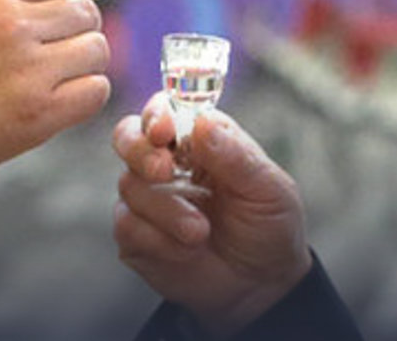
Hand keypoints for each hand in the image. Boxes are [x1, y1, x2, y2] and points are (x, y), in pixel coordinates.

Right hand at [0, 0, 113, 180]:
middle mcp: (13, 26)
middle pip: (86, 12)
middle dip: (82, 25)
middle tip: (65, 41)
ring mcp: (28, 71)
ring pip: (96, 50)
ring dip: (86, 61)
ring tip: (59, 72)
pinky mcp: (40, 113)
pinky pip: (96, 90)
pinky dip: (87, 92)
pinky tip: (65, 95)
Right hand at [113, 93, 312, 336]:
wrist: (261, 287)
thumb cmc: (268, 228)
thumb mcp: (268, 189)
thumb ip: (236, 155)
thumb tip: (202, 122)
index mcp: (200, 141)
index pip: (166, 109)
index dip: (157, 113)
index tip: (163, 130)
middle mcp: (168, 163)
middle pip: (128, 135)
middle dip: (140, 149)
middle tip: (163, 171)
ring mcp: (149, 199)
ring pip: (130, 185)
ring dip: (166, 210)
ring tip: (201, 232)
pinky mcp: (137, 235)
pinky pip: (127, 225)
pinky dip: (157, 238)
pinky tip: (185, 250)